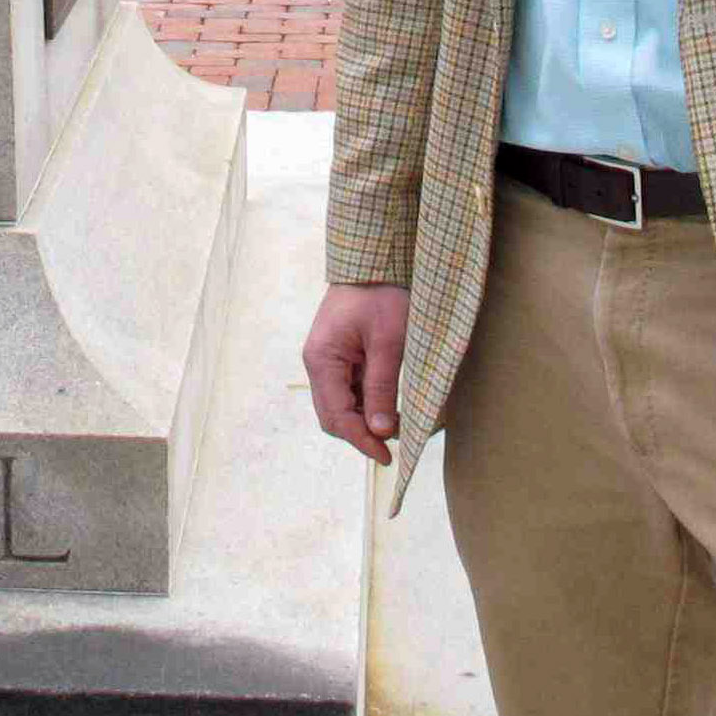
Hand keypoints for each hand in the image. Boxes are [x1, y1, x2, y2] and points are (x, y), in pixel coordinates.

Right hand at [303, 284, 411, 464]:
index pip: (336, 416)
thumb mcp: (389, 343)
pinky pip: (348, 389)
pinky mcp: (339, 354)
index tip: (388, 457)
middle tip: (394, 447)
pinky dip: (365, 404)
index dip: (361, 441)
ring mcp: (327, 358)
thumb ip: (382, 388)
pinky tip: (389, 406)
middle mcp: (318, 362)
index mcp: (322, 359)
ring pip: (339, 405)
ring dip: (363, 421)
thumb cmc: (383, 295)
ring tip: (397, 427)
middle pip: (332, 415)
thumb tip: (381, 432)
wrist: (376, 258)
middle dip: (360, 434)